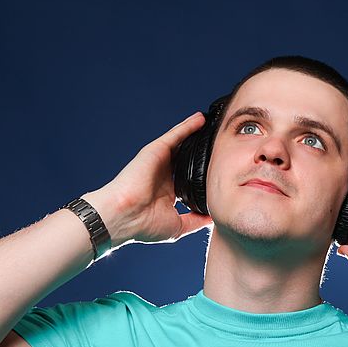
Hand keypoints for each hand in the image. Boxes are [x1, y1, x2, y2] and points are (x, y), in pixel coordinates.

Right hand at [83, 112, 213, 245]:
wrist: (125, 216)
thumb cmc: (144, 225)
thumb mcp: (178, 226)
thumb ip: (196, 221)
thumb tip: (214, 219)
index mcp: (168, 192)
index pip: (190, 178)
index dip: (204, 173)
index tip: (221, 168)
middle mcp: (164, 175)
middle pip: (188, 158)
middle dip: (203, 151)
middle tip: (222, 143)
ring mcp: (159, 162)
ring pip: (182, 144)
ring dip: (197, 134)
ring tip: (215, 126)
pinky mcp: (156, 151)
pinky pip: (175, 135)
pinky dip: (188, 126)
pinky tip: (201, 119)